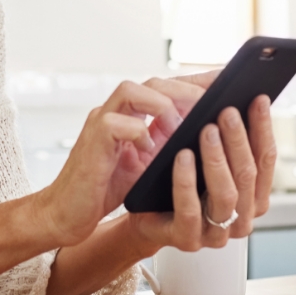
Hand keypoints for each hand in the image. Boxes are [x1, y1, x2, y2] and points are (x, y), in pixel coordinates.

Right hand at [32, 75, 216, 245]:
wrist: (67, 213)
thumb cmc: (107, 188)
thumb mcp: (147, 163)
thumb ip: (168, 143)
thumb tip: (208, 134)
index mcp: (132, 114)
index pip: (168, 87)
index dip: (197, 82)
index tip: (228, 81)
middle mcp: (115, 111)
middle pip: (152, 82)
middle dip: (186, 89)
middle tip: (212, 104)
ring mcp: (101, 123)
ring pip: (131, 91)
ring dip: (162, 106)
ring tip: (182, 127)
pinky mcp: (91, 142)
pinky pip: (115, 124)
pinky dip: (137, 133)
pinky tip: (150, 150)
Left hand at [128, 94, 276, 250]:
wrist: (140, 213)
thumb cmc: (174, 178)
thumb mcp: (201, 151)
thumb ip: (222, 128)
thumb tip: (230, 85)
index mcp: (252, 197)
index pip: (266, 160)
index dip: (264, 128)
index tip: (258, 99)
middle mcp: (240, 218)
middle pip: (248, 175)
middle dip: (238, 140)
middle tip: (227, 111)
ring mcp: (216, 234)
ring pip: (226, 195)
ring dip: (217, 159)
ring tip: (206, 130)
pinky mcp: (187, 240)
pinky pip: (190, 210)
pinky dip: (187, 181)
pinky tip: (182, 156)